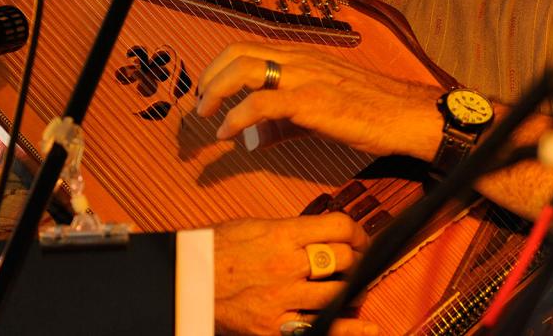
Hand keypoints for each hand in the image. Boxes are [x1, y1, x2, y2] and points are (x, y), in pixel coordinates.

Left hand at [195, 42, 445, 159]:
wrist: (408, 116)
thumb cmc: (372, 112)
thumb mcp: (323, 109)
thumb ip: (286, 120)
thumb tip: (256, 136)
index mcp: (303, 57)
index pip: (247, 49)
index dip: (218, 69)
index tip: (207, 95)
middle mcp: (301, 60)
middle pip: (237, 53)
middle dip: (208, 79)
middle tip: (198, 108)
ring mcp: (307, 78)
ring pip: (243, 70)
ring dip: (214, 93)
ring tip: (206, 118)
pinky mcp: (313, 102)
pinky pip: (261, 103)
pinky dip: (235, 118)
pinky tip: (226, 134)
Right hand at [213, 214, 375, 335]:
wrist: (184, 282)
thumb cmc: (214, 250)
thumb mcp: (253, 226)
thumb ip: (289, 229)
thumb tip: (318, 231)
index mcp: (282, 234)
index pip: (338, 227)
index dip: (357, 231)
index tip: (359, 237)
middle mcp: (288, 265)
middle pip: (343, 258)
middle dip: (356, 259)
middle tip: (358, 261)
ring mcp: (283, 298)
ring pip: (338, 292)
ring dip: (353, 288)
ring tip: (357, 286)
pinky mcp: (275, 327)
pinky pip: (320, 327)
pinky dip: (348, 329)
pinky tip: (368, 328)